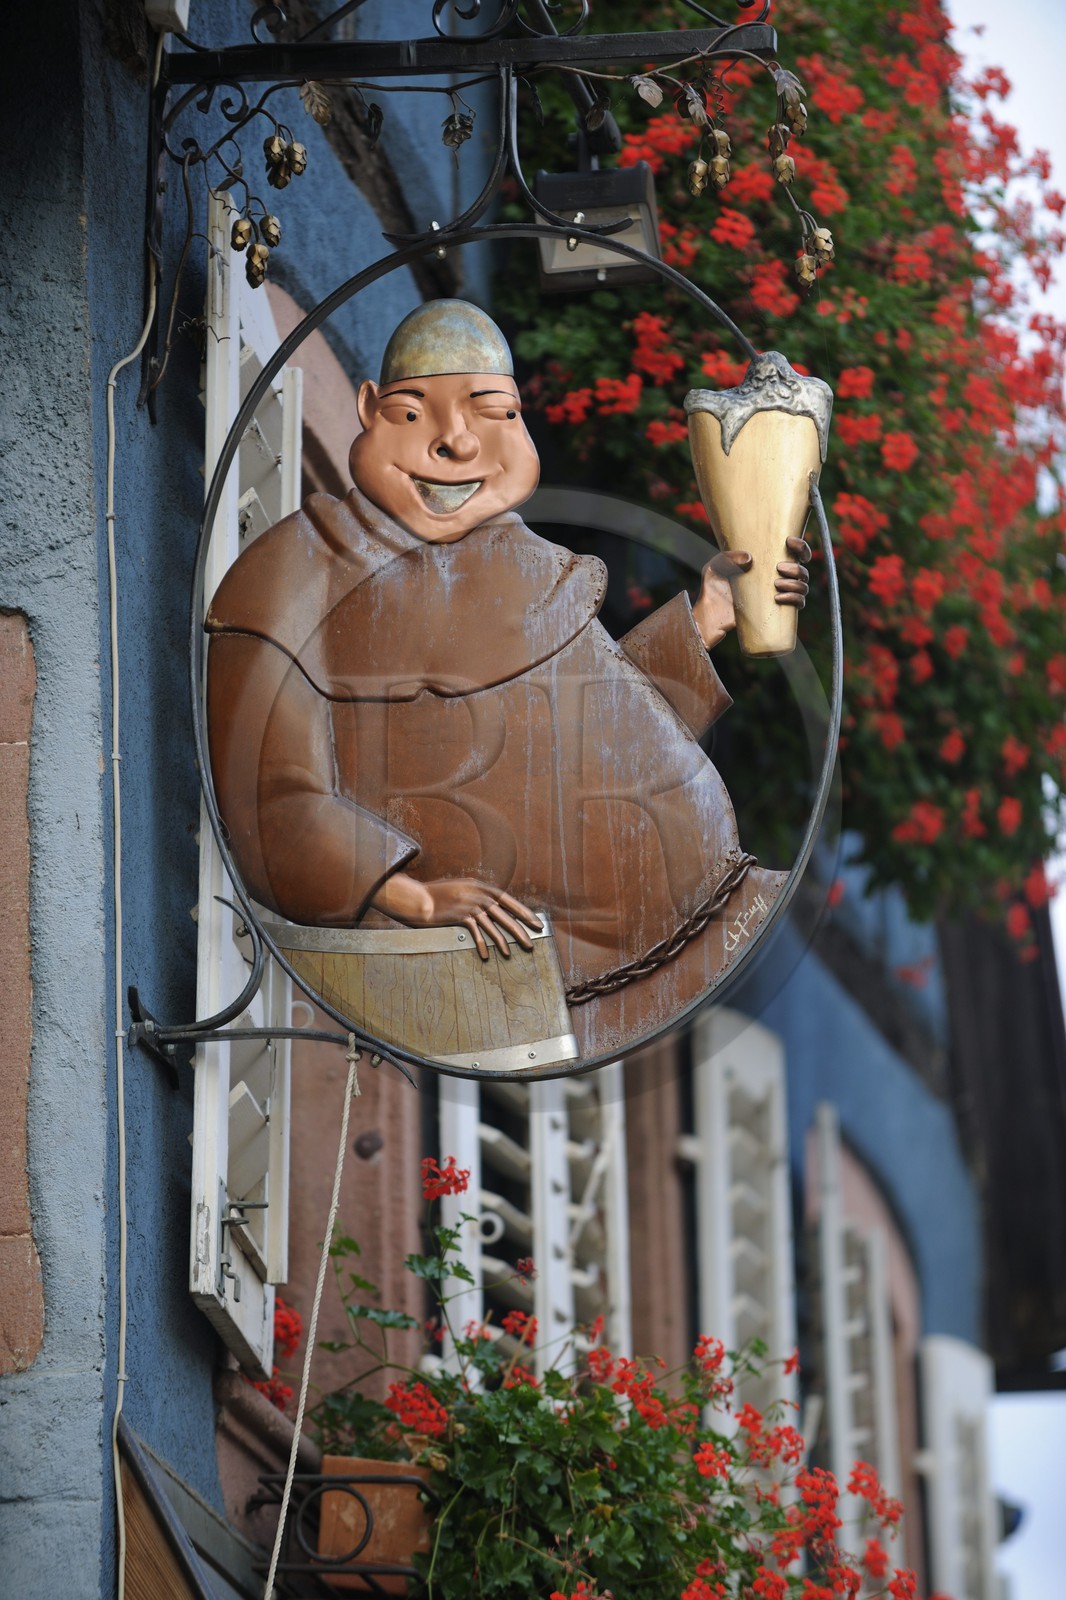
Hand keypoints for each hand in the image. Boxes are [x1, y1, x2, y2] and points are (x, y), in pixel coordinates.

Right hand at [370, 872, 542, 959]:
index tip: (536, 922)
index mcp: (480, 886)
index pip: (508, 900)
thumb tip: (492, 908)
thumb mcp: (460, 890)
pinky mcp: (460, 916)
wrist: (417, 899)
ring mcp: (470, 904)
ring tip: (511, 953)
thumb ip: (476, 897)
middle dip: (520, 929)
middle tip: (531, 942)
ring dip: (503, 941)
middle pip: (506, 914)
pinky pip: (476, 933)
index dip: (524, 912)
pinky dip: (482, 945)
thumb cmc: (437, 896)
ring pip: (494, 925)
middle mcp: (478, 894)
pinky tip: (486, 956)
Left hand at [691, 536, 811, 648]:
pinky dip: (794, 599)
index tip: (789, 541)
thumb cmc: (713, 588)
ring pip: (803, 586)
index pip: (794, 551)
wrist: (711, 616)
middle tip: (779, 568)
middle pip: (803, 569)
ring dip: (795, 584)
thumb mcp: (715, 567)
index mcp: (768, 563)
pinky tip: (778, 598)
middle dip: (797, 567)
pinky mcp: (779, 611)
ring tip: (776, 585)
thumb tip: (750, 559)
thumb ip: (728, 557)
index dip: (800, 545)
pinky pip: (799, 603)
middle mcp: (778, 578)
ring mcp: (780, 594)